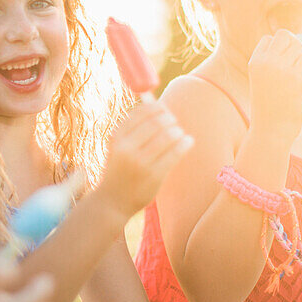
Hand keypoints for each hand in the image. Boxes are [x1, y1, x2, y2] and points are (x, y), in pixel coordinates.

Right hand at [100, 99, 193, 220]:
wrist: (113, 200)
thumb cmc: (120, 168)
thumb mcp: (120, 146)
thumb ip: (135, 126)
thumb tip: (154, 101)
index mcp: (116, 137)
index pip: (140, 113)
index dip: (156, 107)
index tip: (164, 109)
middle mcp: (126, 148)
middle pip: (155, 122)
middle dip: (169, 119)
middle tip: (174, 122)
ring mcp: (140, 162)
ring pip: (167, 136)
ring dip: (178, 131)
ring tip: (180, 134)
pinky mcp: (154, 175)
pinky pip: (175, 153)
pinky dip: (185, 143)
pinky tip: (188, 141)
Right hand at [247, 29, 301, 144]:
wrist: (271, 129)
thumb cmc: (271, 105)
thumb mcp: (267, 79)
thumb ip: (281, 58)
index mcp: (255, 62)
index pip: (270, 39)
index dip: (280, 48)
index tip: (282, 65)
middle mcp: (265, 62)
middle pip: (285, 36)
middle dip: (294, 45)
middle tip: (295, 65)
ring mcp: (280, 68)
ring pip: (300, 46)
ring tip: (300, 73)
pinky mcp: (296, 77)